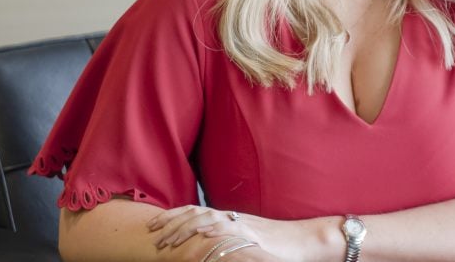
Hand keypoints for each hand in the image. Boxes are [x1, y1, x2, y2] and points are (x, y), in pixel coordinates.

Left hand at [147, 205, 330, 261]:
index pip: (194, 211)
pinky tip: (197, 241)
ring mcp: (240, 226)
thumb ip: (227, 237)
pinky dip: (211, 234)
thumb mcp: (246, 238)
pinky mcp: (250, 237)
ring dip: (183, 230)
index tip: (153, 224)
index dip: (172, 216)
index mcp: (228, 217)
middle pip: (194, 213)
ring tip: (166, 242)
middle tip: (151, 232)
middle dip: (170, 222)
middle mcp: (232, 217)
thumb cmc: (276, 244)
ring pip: (206, 221)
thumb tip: (205, 243)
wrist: (303, 241)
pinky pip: (227, 232)